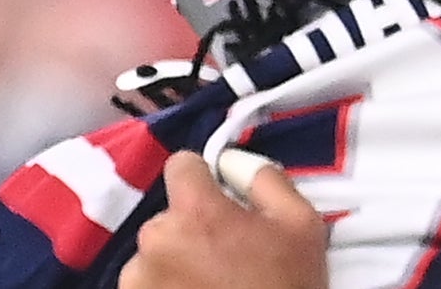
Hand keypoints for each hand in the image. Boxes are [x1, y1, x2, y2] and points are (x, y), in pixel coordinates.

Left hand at [118, 152, 326, 288]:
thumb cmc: (283, 285)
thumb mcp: (301, 225)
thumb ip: (267, 180)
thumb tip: (238, 164)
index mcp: (196, 212)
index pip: (181, 166)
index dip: (203, 176)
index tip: (219, 195)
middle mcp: (156, 241)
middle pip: (170, 215)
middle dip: (194, 227)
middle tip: (226, 252)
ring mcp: (138, 280)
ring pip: (156, 253)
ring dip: (177, 260)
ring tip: (210, 283)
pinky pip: (148, 283)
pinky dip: (167, 287)